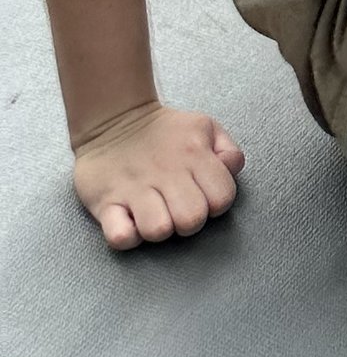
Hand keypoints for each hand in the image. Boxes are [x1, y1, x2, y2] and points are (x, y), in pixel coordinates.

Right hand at [72, 100, 242, 250]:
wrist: (113, 120)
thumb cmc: (164, 132)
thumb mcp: (204, 127)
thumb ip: (228, 151)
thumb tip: (230, 170)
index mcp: (195, 155)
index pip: (222, 198)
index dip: (216, 204)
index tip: (203, 196)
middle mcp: (166, 173)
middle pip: (192, 220)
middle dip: (189, 222)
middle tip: (178, 208)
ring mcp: (134, 189)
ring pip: (158, 231)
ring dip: (158, 229)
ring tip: (154, 214)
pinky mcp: (106, 203)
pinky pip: (120, 236)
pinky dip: (126, 236)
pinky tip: (130, 221)